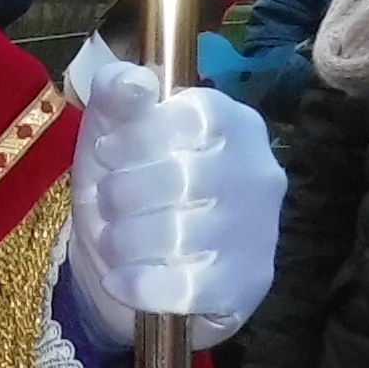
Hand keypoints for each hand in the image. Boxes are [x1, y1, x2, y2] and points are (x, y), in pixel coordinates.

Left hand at [65, 57, 284, 344]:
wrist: (133, 273)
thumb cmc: (129, 190)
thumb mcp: (111, 134)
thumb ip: (116, 94)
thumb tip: (133, 80)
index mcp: (235, 123)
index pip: (192, 118)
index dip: (138, 137)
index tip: (109, 153)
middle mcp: (260, 173)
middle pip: (182, 178)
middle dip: (122, 195)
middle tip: (108, 204)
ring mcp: (260, 233)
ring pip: (177, 235)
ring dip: (124, 242)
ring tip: (114, 242)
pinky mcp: (249, 286)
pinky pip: (183, 287)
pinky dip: (138, 285)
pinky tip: (126, 279)